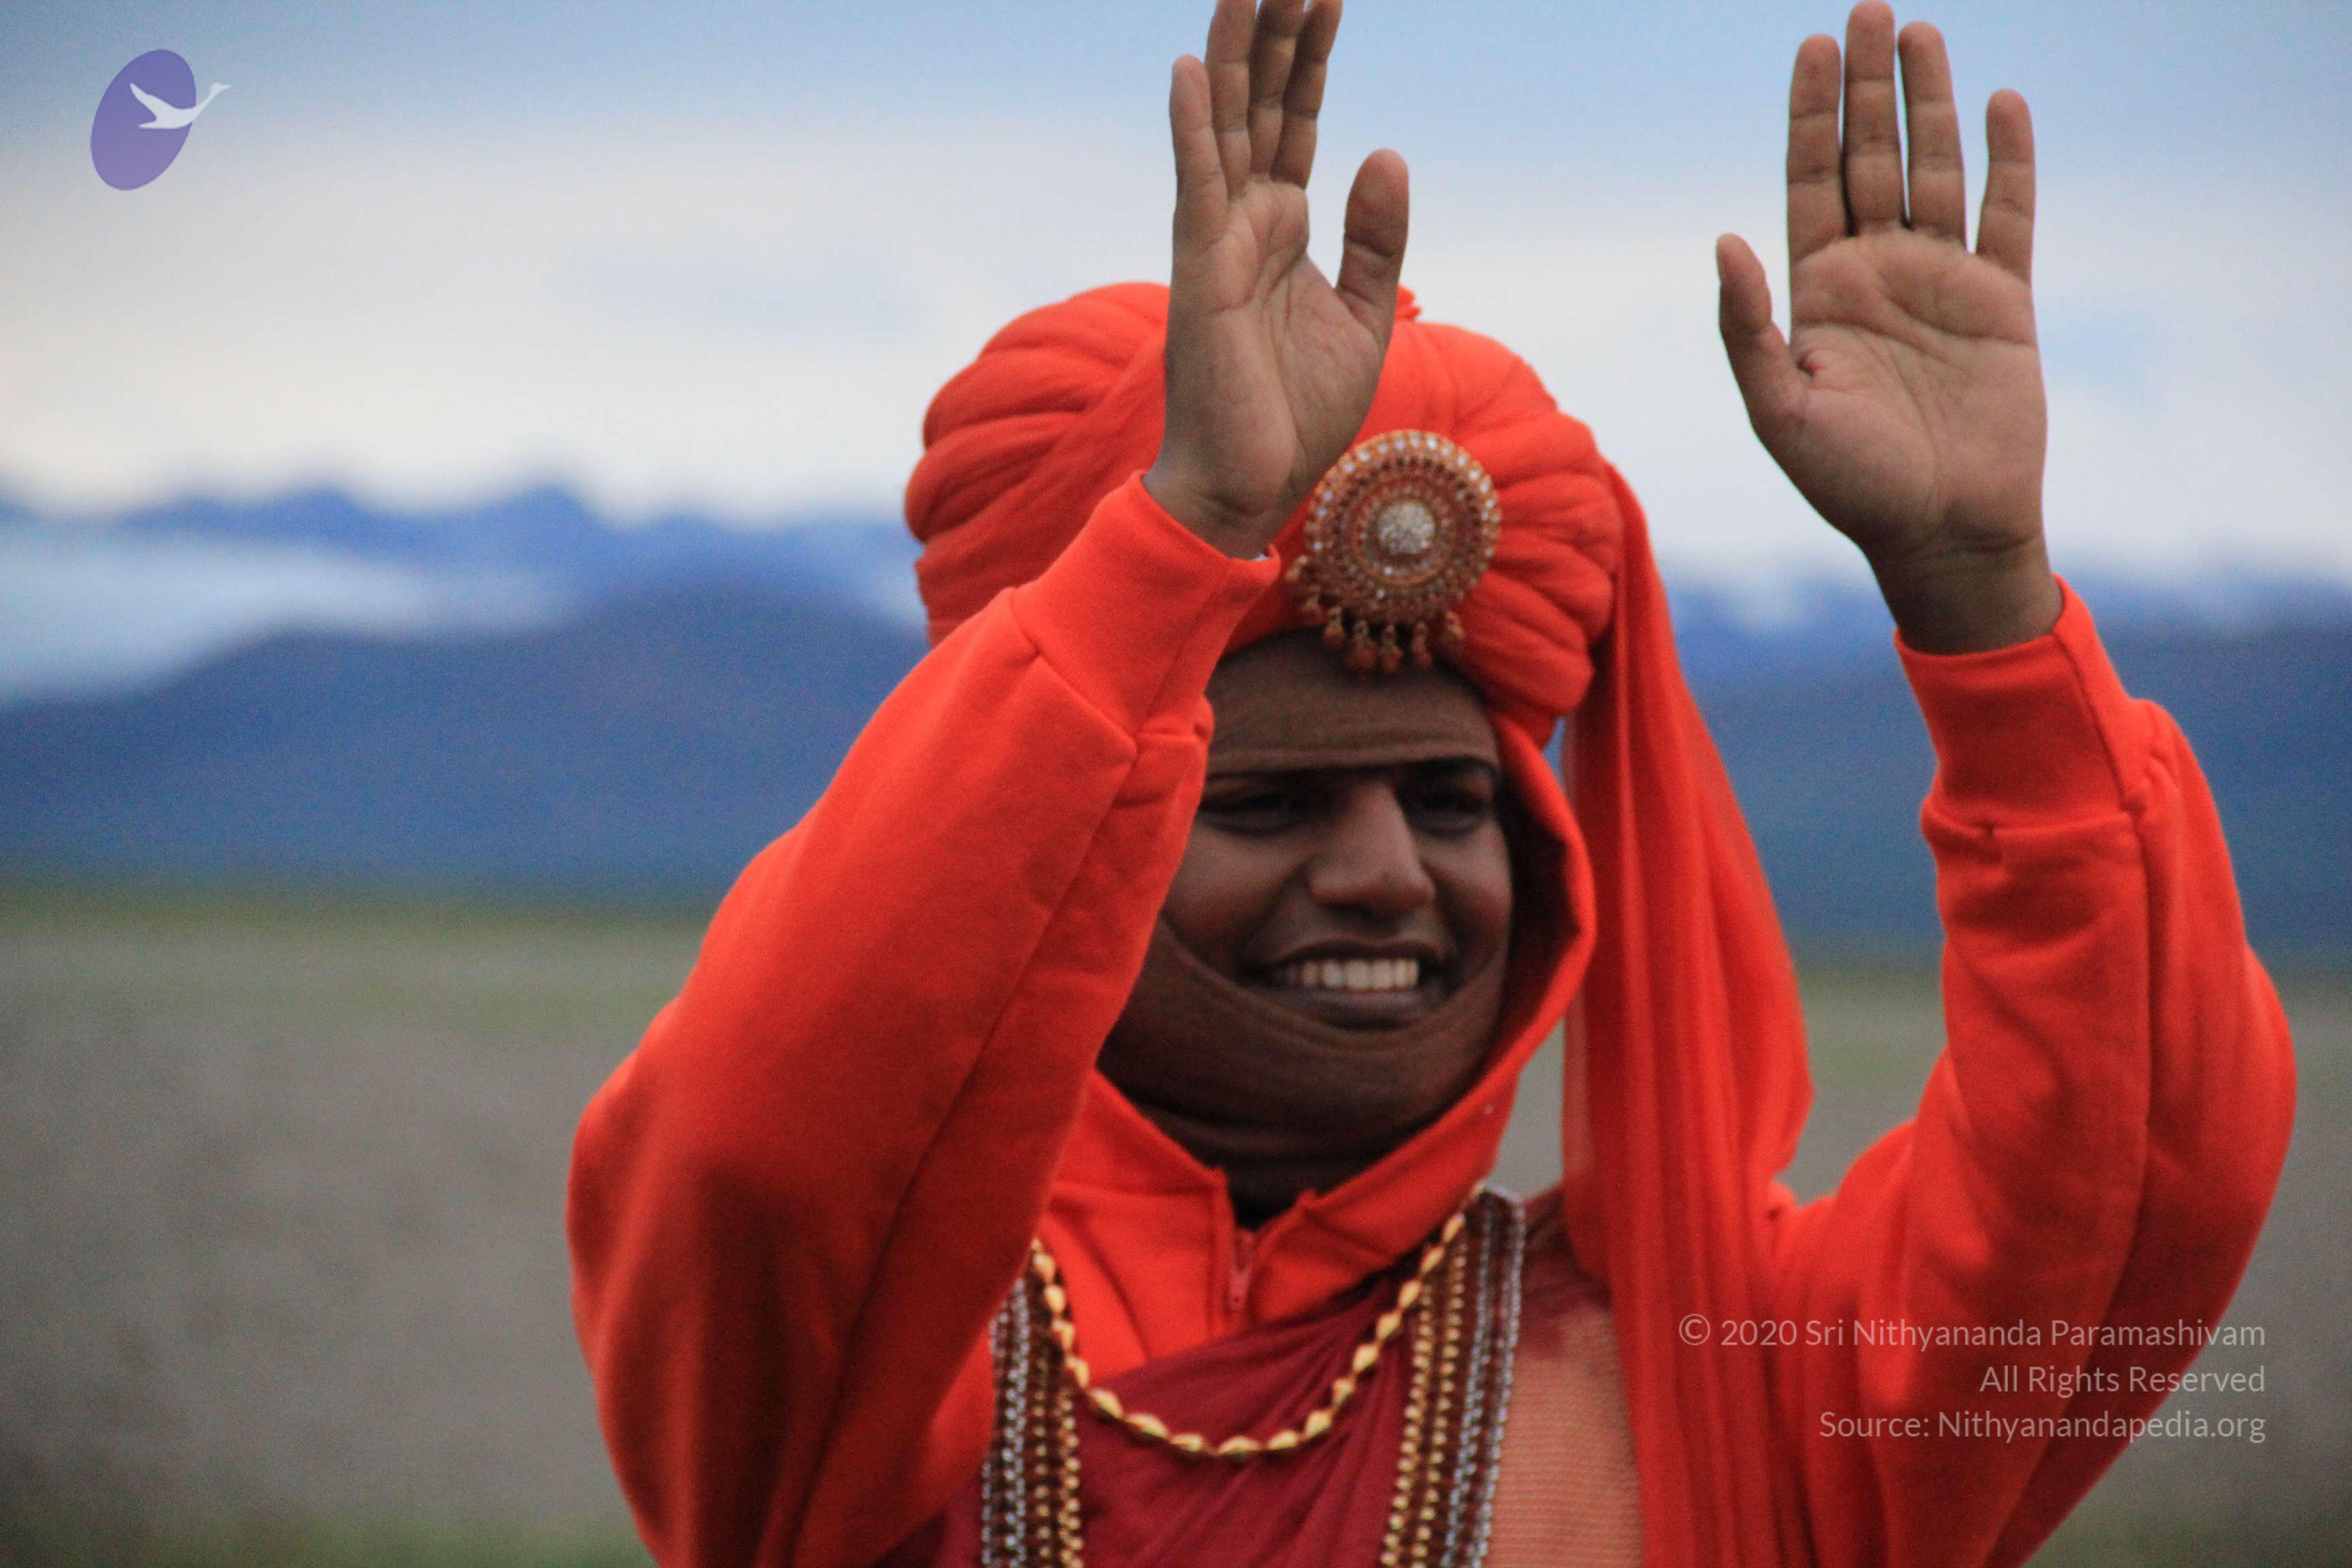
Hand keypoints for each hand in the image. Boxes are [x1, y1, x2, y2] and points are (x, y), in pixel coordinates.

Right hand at [1144, 0, 1409, 559]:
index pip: (1298, 122)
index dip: (1312, 59)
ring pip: (1223, 127)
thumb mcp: (1365, 316)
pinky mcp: (1199, 272)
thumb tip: (1385, 151)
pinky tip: (1186, 69)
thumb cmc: (1297, 415)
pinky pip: (1195, 187)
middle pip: (1260, 105)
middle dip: (1275, 35)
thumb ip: (1377, 238)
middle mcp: (1245, 221)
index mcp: (1283, 228)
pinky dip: (1189, 128)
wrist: (1252, 486)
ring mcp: (1217, 241)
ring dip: (1230, 55)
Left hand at [1717, 3, 2061, 651]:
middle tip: (1868, 11)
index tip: (1811, 48)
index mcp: (1818, 294)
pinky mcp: (2004, 302)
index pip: (1809, 181)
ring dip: (1930, 104)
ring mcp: (1942, 283)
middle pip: (1870, 159)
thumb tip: (1724, 239)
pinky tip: (2003, 103)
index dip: (1809, 116)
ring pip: (1936, 171)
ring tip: (1921, 33)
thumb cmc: (1850, 485)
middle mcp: (1877, 275)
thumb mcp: (1779, 409)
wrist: (1941, 532)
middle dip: (1867, 88)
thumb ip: (1747, 327)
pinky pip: (2008, 217)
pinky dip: (2009, 161)